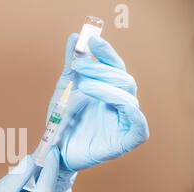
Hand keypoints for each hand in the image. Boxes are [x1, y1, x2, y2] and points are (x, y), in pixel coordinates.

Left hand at [48, 34, 149, 170]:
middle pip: (123, 79)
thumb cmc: (62, 122)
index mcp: (109, 90)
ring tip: (84, 85)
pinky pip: (138, 123)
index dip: (106, 53)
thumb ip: (72, 65)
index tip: (91, 41)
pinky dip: (128, 109)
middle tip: (80, 66)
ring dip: (106, 86)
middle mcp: (120, 104)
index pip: (114, 68)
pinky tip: (110, 100)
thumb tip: (75, 37)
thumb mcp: (64, 90)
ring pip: (128, 97)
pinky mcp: (128, 140)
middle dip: (101, 69)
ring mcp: (126, 121)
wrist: (54, 152)